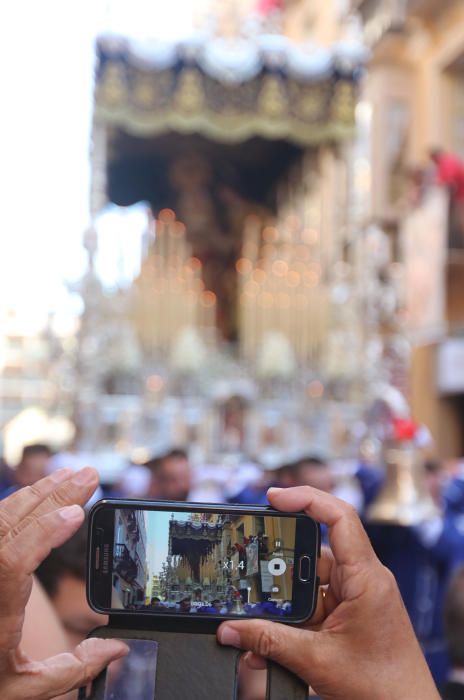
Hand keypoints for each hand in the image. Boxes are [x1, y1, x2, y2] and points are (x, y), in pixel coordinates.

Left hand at [0, 468, 127, 699]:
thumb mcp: (23, 689)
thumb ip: (73, 670)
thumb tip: (117, 649)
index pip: (13, 561)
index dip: (45, 533)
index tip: (76, 514)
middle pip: (11, 526)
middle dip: (54, 497)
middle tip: (89, 475)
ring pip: (0, 517)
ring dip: (38, 493)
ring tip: (69, 476)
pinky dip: (18, 503)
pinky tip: (40, 493)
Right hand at [217, 486, 439, 699]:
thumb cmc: (382, 686)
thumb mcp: (316, 660)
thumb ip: (269, 642)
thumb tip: (231, 629)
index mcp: (366, 577)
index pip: (339, 517)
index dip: (306, 498)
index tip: (274, 498)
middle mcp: (362, 579)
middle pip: (315, 550)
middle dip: (281, 563)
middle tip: (252, 568)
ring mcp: (355, 596)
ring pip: (310, 581)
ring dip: (284, 600)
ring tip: (260, 617)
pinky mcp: (348, 612)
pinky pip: (314, 603)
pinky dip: (292, 617)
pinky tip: (273, 637)